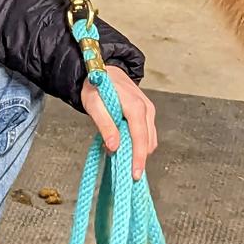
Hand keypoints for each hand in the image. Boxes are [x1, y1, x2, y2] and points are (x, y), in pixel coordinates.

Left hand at [81, 66, 156, 180]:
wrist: (102, 70)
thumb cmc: (96, 85)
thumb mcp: (94, 105)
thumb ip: (105, 125)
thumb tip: (114, 147)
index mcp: (135, 105)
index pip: (140, 136)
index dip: (138, 157)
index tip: (134, 174)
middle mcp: (146, 107)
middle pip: (148, 141)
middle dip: (138, 157)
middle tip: (122, 168)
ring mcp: (148, 109)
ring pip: (150, 138)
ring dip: (137, 150)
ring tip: (119, 152)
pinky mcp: (147, 112)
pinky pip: (147, 132)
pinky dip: (138, 142)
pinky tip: (124, 143)